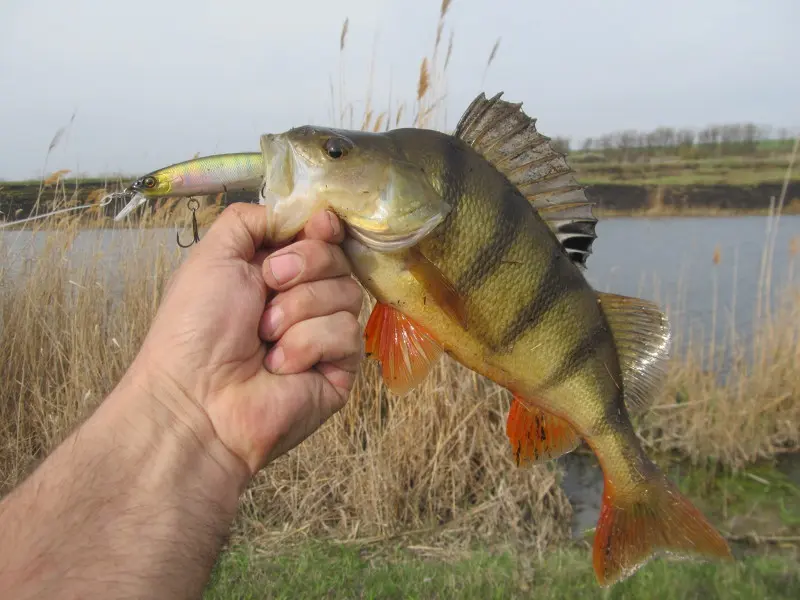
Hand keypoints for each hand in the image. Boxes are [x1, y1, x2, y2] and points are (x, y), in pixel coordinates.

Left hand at [126, 204, 363, 477]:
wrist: (196, 398)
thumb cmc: (195, 328)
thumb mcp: (214, 255)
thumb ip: (251, 219)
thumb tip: (298, 212)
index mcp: (275, 272)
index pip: (322, 237)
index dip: (323, 228)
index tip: (317, 226)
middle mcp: (304, 300)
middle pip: (339, 259)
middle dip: (302, 267)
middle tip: (266, 288)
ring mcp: (325, 335)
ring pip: (347, 294)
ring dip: (297, 311)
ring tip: (264, 338)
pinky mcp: (340, 368)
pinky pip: (347, 334)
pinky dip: (307, 344)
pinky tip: (280, 366)